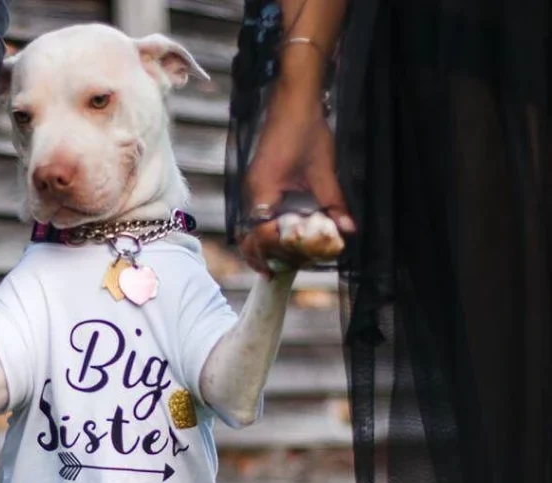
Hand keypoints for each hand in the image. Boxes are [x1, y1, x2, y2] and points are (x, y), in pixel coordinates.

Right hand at [238, 56, 353, 275]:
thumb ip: (334, 203)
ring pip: (248, 226)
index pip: (260, 235)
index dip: (272, 253)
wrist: (293, 97)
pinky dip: (261, 229)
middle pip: (247, 236)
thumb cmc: (306, 129)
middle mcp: (250, 193)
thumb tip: (347, 231)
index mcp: (262, 192)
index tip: (286, 266)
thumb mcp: (324, 170)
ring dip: (260, 245)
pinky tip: (276, 236)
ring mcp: (251, 187)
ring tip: (274, 261)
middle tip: (275, 272)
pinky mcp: (256, 181)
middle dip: (260, 256)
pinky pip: (253, 214)